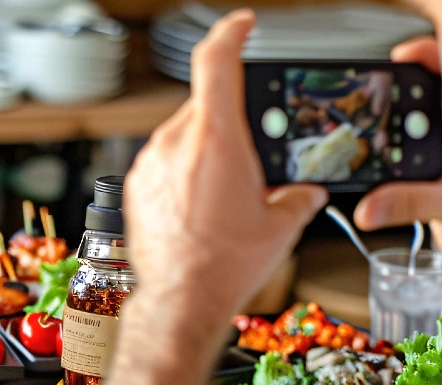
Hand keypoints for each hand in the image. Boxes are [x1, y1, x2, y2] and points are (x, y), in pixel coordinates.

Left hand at [123, 10, 326, 323]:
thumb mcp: (281, 225)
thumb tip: (307, 192)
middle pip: (204, 105)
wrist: (180, 300)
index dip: (231, 32)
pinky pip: (163, 162)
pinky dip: (183, 172)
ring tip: (225, 191)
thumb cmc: (224, 264)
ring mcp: (149, 164)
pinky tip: (200, 206)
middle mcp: (175, 143)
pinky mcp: (135, 186)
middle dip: (230, 121)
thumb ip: (299, 196)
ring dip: (205, 150)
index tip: (243, 24)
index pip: (216, 59)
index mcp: (215, 137)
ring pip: (183, 136)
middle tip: (250, 154)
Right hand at [355, 37, 441, 340]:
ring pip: (401, 150)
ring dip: (382, 155)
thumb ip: (416, 204)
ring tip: (367, 161)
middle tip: (369, 119)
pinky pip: (394, 185)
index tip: (397, 63)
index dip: (426, 65)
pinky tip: (370, 196)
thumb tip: (372, 206)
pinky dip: (377, 190)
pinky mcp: (426, 198)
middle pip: (416, 113)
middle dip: (390, 112)